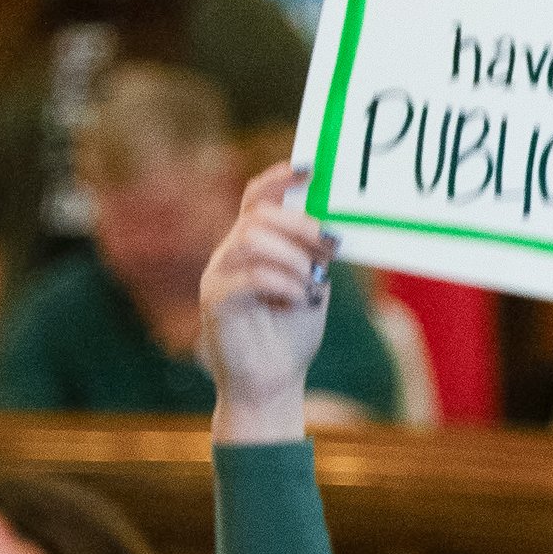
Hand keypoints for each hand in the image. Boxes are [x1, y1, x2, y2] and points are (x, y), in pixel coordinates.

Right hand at [200, 162, 338, 444]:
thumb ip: (315, 252)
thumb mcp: (310, 281)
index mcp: (251, 243)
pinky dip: (282, 283)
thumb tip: (337, 222)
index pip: (256, 196)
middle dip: (300, 224)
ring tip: (313, 280)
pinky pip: (248, 277)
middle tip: (331, 245)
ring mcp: (218, 277)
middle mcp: (229, 254)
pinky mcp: (215, 303)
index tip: (312, 170)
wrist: (272, 383)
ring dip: (291, 256)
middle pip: (258, 214)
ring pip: (250, 239)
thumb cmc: (291, 332)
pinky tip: (300, 298)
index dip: (280, 177)